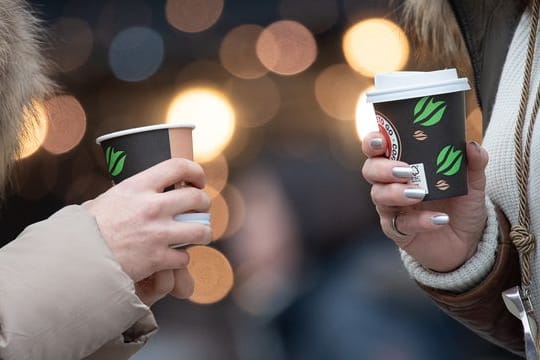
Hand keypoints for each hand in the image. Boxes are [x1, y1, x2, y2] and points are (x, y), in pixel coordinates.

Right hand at [83, 158, 211, 282]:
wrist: (75, 260)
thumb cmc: (85, 229)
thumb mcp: (104, 200)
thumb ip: (126, 196)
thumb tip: (134, 194)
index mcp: (138, 186)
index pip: (178, 166)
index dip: (196, 171)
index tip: (198, 180)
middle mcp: (152, 207)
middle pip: (197, 198)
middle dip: (205, 203)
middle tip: (202, 209)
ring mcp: (157, 233)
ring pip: (201, 229)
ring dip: (204, 232)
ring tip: (200, 234)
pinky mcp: (158, 259)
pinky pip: (184, 257)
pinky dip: (182, 259)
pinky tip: (174, 258)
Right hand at [361, 132, 488, 271]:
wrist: (467, 241)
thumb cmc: (461, 205)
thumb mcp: (472, 182)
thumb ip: (474, 162)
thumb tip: (472, 146)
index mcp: (402, 164)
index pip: (378, 149)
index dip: (373, 142)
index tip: (382, 141)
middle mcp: (390, 183)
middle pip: (370, 170)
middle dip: (383, 168)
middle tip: (406, 171)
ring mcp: (391, 207)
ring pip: (378, 196)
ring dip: (395, 193)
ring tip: (419, 193)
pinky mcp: (397, 230)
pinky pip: (400, 224)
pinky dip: (419, 220)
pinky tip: (440, 219)